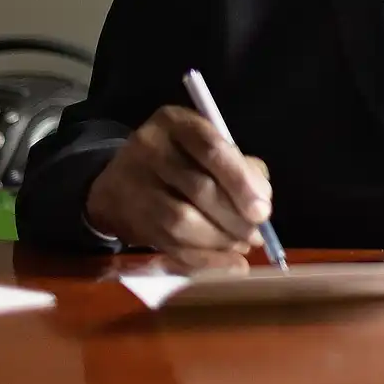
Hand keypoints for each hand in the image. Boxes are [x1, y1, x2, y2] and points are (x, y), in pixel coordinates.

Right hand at [84, 106, 271, 256]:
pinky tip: (226, 260)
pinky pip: (169, 245)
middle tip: (256, 234)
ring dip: (219, 240)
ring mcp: (133, 184)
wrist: (120, 181)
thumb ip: (241, 167)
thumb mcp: (208, 149)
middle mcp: (149, 148)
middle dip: (235, 218)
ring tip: (241, 244)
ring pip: (182, 222)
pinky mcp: (126, 219)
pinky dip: (204, 258)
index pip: (211, 149)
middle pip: (199, 188)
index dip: (241, 182)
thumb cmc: (180, 161)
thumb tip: (262, 199)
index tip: (263, 211)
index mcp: (176, 123)